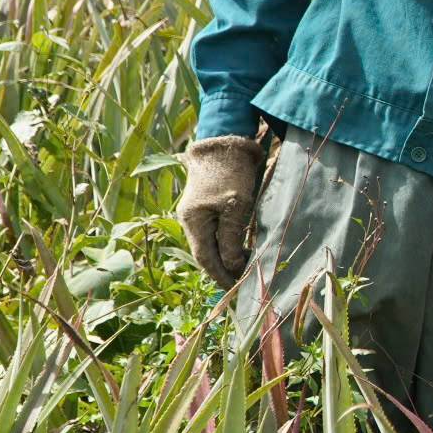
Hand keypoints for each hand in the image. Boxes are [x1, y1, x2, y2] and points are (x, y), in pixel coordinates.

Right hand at [176, 134, 264, 288]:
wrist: (225, 143)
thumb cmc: (231, 172)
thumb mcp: (235, 206)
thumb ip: (231, 238)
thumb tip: (230, 266)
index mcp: (193, 220)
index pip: (204, 258)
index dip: (219, 275)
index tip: (234, 288)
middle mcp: (189, 219)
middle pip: (204, 253)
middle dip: (221, 270)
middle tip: (241, 282)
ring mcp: (195, 213)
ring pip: (208, 244)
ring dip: (224, 258)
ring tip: (242, 269)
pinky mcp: (205, 207)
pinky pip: (212, 233)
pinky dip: (224, 245)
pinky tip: (237, 250)